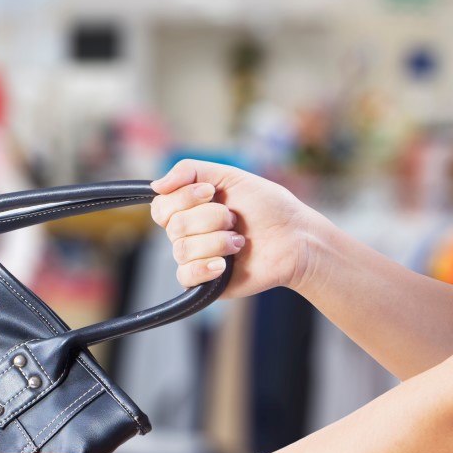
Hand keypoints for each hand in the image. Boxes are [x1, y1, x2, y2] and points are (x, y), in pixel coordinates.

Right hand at [150, 160, 319, 297]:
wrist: (296, 239)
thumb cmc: (269, 208)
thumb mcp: (231, 176)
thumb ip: (191, 171)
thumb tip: (155, 185)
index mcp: (190, 208)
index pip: (161, 206)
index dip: (183, 198)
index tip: (211, 193)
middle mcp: (188, 233)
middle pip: (173, 226)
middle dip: (210, 218)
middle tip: (234, 219)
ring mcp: (195, 257)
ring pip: (182, 249)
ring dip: (218, 241)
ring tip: (240, 242)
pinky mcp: (204, 282)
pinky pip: (186, 275)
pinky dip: (206, 267)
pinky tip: (226, 264)